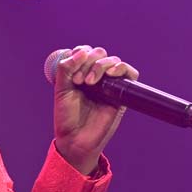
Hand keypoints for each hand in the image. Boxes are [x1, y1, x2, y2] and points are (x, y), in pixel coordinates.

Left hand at [53, 46, 139, 173]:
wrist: (75, 139)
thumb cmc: (67, 117)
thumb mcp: (61, 89)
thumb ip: (66, 68)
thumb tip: (82, 52)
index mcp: (79, 73)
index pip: (84, 51)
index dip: (79, 55)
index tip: (72, 74)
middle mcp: (95, 76)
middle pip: (99, 53)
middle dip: (89, 62)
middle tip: (80, 81)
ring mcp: (109, 84)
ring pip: (112, 60)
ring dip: (101, 65)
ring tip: (90, 82)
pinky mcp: (121, 93)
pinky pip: (130, 73)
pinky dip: (122, 68)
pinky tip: (111, 73)